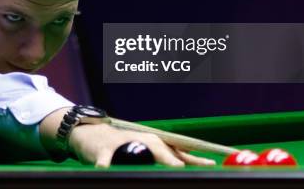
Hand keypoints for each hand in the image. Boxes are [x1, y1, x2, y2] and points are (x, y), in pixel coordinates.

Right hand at [68, 123, 215, 167]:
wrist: (93, 134)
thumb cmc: (126, 145)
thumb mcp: (150, 149)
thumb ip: (172, 156)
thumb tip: (196, 164)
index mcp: (156, 142)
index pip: (180, 152)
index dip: (195, 159)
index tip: (211, 165)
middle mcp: (142, 141)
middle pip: (159, 150)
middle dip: (170, 160)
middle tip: (180, 168)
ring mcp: (121, 145)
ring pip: (133, 152)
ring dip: (139, 158)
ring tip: (145, 163)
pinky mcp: (102, 151)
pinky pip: (104, 160)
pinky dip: (104, 164)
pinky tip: (103, 168)